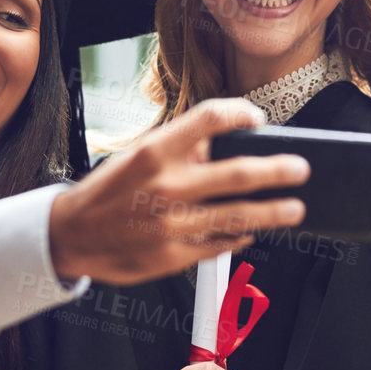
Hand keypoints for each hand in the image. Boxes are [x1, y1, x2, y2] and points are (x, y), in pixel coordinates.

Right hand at [48, 99, 309, 284]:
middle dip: (278, 170)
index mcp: (155, 151)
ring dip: (274, 212)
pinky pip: (218, 245)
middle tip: (300, 169)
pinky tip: (252, 232)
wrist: (70, 234)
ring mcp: (171, 224)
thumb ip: (179, 149)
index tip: (258, 119)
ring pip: (238, 216)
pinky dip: (240, 237)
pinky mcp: (172, 255)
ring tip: (294, 208)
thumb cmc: (107, 191)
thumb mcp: (136, 155)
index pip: (209, 119)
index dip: (241, 114)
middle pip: (239, 172)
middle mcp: (166, 185)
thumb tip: (224, 144)